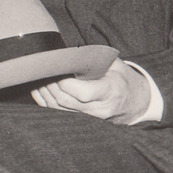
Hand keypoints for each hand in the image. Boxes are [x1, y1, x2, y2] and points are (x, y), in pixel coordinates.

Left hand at [33, 60, 152, 125]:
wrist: (135, 102)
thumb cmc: (124, 80)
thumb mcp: (116, 65)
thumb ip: (95, 61)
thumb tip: (70, 53)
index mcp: (111, 92)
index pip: (83, 93)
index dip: (65, 83)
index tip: (57, 69)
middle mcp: (99, 108)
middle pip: (66, 101)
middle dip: (50, 85)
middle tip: (42, 70)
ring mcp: (90, 117)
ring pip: (59, 108)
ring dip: (45, 93)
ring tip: (38, 78)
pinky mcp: (81, 120)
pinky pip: (58, 113)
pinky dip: (45, 102)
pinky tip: (38, 90)